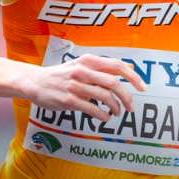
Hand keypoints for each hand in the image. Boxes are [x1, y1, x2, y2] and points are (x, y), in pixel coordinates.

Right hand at [16, 53, 144, 122]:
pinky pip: (93, 110)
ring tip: (116, 113)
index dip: (133, 77)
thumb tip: (129, 67)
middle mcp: (83, 71)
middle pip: (114, 83)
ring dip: (115, 108)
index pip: (117, 66)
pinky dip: (103, 116)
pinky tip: (104, 118)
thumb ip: (102, 66)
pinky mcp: (69, 100)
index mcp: (88, 60)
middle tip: (131, 107)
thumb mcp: (81, 64)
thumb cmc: (61, 75)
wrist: (35, 82)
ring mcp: (75, 85)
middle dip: (127, 97)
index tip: (142, 87)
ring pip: (105, 98)